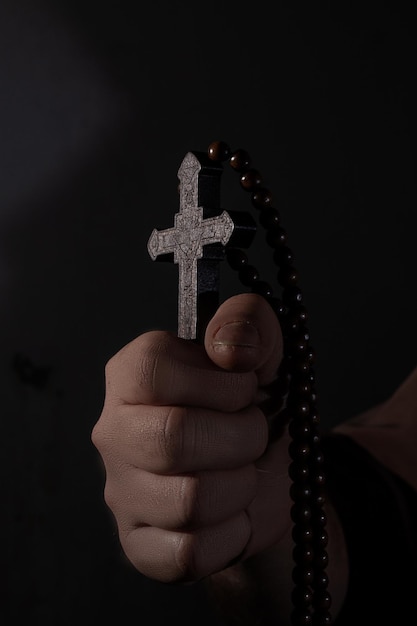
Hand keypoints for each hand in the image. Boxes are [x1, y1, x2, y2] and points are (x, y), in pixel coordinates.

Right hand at [91, 293, 291, 582]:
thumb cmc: (255, 408)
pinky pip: (189, 552)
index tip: (245, 390)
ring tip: (242, 471)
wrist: (268, 475)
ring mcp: (122, 492)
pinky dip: (232, 533)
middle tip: (253, 433)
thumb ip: (249, 322)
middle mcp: (115, 432)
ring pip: (188, 500)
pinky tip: (232, 513)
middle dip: (241, 437)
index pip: (153, 370)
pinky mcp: (140, 546)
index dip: (219, 384)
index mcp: (133, 375)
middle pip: (172, 439)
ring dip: (241, 485)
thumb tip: (229, 347)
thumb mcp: (265, 353)